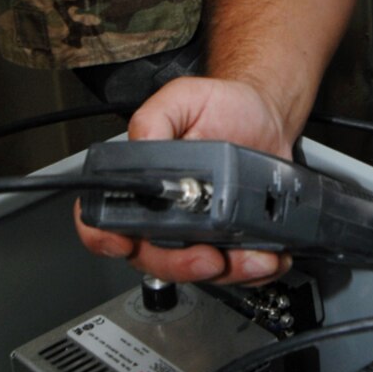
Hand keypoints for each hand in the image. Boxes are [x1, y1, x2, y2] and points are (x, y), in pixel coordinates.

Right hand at [74, 75, 295, 285]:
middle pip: (153, 258)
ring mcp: (197, 233)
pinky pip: (236, 271)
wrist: (266, 117)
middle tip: (208, 256)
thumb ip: (153, 120)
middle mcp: (163, 216)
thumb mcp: (182, 99)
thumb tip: (140, 147)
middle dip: (181, 265)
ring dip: (227, 272)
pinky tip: (268, 256)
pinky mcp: (230, 242)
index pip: (104, 220)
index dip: (103, 238)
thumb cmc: (221, 108)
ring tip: (253, 257)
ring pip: (198, 271)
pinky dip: (254, 270)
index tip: (124, 242)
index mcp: (140, 185)